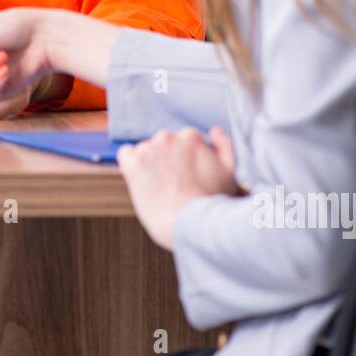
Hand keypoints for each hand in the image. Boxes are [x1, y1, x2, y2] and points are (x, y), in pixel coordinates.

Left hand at [116, 126, 244, 250]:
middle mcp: (167, 137)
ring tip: (162, 186)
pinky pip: (125, 154)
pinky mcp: (131, 164)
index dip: (188, 160)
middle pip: (165, 144)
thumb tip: (214, 130)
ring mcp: (147, 150)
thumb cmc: (210, 202)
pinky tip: (140, 177)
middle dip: (169, 159)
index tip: (190, 176)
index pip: (186, 141)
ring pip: (147, 150)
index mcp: (190, 136)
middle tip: (176, 182)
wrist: (187, 225)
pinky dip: (131, 163)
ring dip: (151, 162)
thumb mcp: (230, 172)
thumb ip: (224, 146)